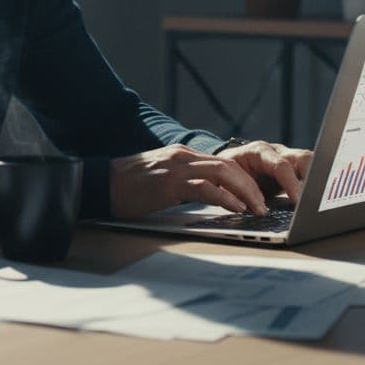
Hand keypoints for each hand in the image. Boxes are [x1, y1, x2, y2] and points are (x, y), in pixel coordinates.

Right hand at [109, 144, 269, 218]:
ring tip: (256, 209)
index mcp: (182, 155)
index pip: (222, 163)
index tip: (256, 197)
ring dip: (245, 191)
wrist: (99, 184)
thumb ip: (183, 183)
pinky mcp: (169, 183)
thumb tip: (208, 197)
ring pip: (223, 172)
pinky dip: (225, 197)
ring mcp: (176, 168)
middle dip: (251, 185)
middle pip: (228, 165)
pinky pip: (205, 187)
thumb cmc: (127, 187)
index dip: (244, 179)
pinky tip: (236, 208)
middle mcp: (182, 157)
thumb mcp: (161, 180)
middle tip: (264, 205)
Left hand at [216, 140, 312, 203]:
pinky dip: (317, 185)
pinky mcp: (295, 169)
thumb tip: (257, 210)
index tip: (299, 201)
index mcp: (259, 152)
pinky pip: (311, 173)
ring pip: (312, 163)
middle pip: (304, 158)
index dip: (291, 184)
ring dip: (319, 180)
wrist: (225, 166)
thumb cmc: (226, 175)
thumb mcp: (227, 183)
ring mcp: (288, 159)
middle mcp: (277, 152)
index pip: (281, 166)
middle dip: (313, 176)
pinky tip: (321, 198)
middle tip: (317, 198)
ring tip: (323, 198)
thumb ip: (240, 194)